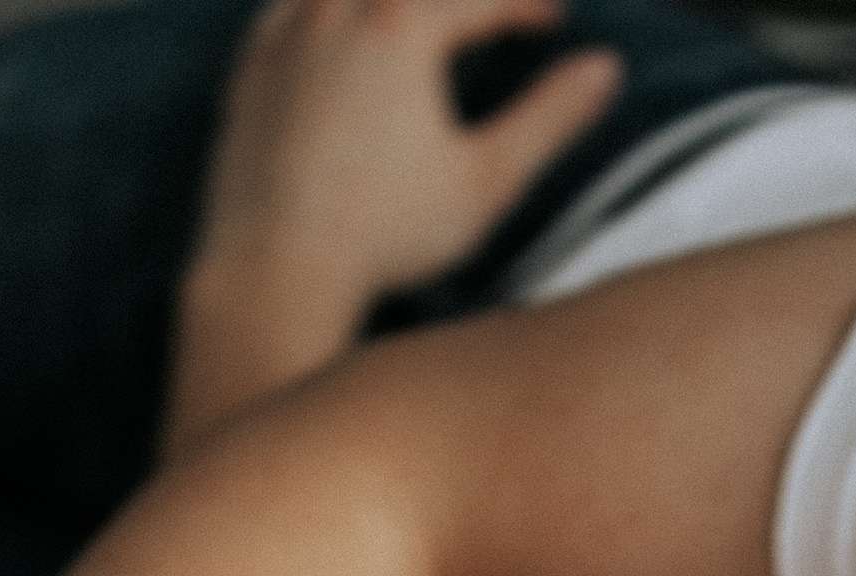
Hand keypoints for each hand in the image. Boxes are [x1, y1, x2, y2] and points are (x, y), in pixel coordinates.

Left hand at [172, 0, 623, 443]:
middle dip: (465, 0)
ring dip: (393, 0)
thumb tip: (605, 70)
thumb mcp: (486, 182)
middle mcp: (337, 9)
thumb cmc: (384, 237)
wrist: (274, 269)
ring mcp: (285, 33)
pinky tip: (341, 21)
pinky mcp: (250, 67)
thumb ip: (550, 119)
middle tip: (494, 12)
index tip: (556, 17)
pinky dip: (329, 7)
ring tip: (424, 19)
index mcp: (401, 25)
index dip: (526, 5)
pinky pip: (291, 5)